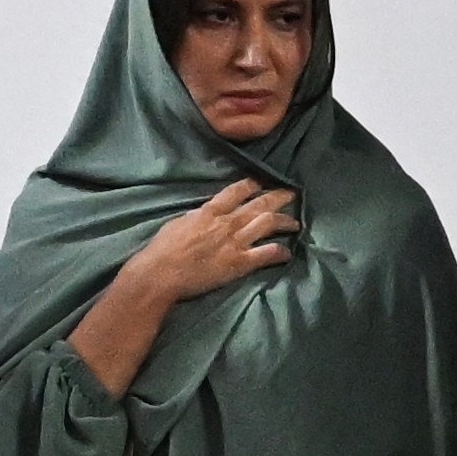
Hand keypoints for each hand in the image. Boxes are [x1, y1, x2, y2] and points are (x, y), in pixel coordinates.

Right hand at [65, 176, 295, 389]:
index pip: (237, 190)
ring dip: (285, 221)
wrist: (162, 272)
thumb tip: (206, 213)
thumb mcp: (179, 222)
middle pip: (259, 203)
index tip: (260, 183)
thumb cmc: (163, 249)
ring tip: (294, 222)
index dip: (252, 185)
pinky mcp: (240, 263)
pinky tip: (287, 252)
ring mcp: (236, 242)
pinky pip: (267, 253)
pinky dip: (280, 251)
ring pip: (268, 223)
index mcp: (210, 211)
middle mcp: (227, 222)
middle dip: (278, 196)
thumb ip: (197, 216)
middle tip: (291, 193)